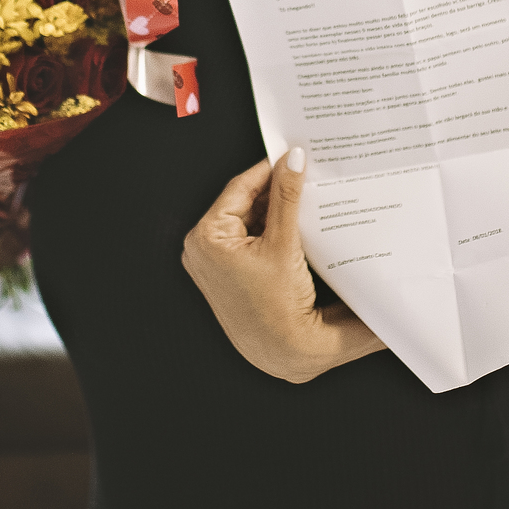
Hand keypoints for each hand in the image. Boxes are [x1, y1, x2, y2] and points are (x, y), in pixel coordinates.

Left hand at [182, 148, 384, 383]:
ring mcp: (214, 262)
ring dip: (276, 208)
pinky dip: (273, 228)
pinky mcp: (229, 272)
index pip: (240, 187)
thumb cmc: (277, 309)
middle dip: (275, 189)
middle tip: (304, 171)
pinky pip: (251, 238)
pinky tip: (298, 220)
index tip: (292, 152)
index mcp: (206, 237)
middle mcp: (202, 248)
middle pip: (245, 203)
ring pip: (250, 220)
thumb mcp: (284, 245)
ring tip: (306, 194)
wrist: (285, 355)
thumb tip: (293, 159)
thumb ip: (288, 198)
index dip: (269, 168)